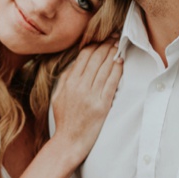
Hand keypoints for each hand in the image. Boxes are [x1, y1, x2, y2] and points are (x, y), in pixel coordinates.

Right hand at [49, 40, 124, 158]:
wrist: (69, 141)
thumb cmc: (65, 120)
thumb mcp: (58, 97)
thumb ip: (65, 79)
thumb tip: (76, 64)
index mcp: (68, 83)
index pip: (83, 56)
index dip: (94, 44)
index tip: (102, 38)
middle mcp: (79, 86)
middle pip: (95, 59)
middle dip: (106, 45)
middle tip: (115, 36)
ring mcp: (90, 95)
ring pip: (104, 68)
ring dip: (113, 54)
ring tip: (119, 45)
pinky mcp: (102, 105)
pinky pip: (111, 83)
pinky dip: (117, 70)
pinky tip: (120, 62)